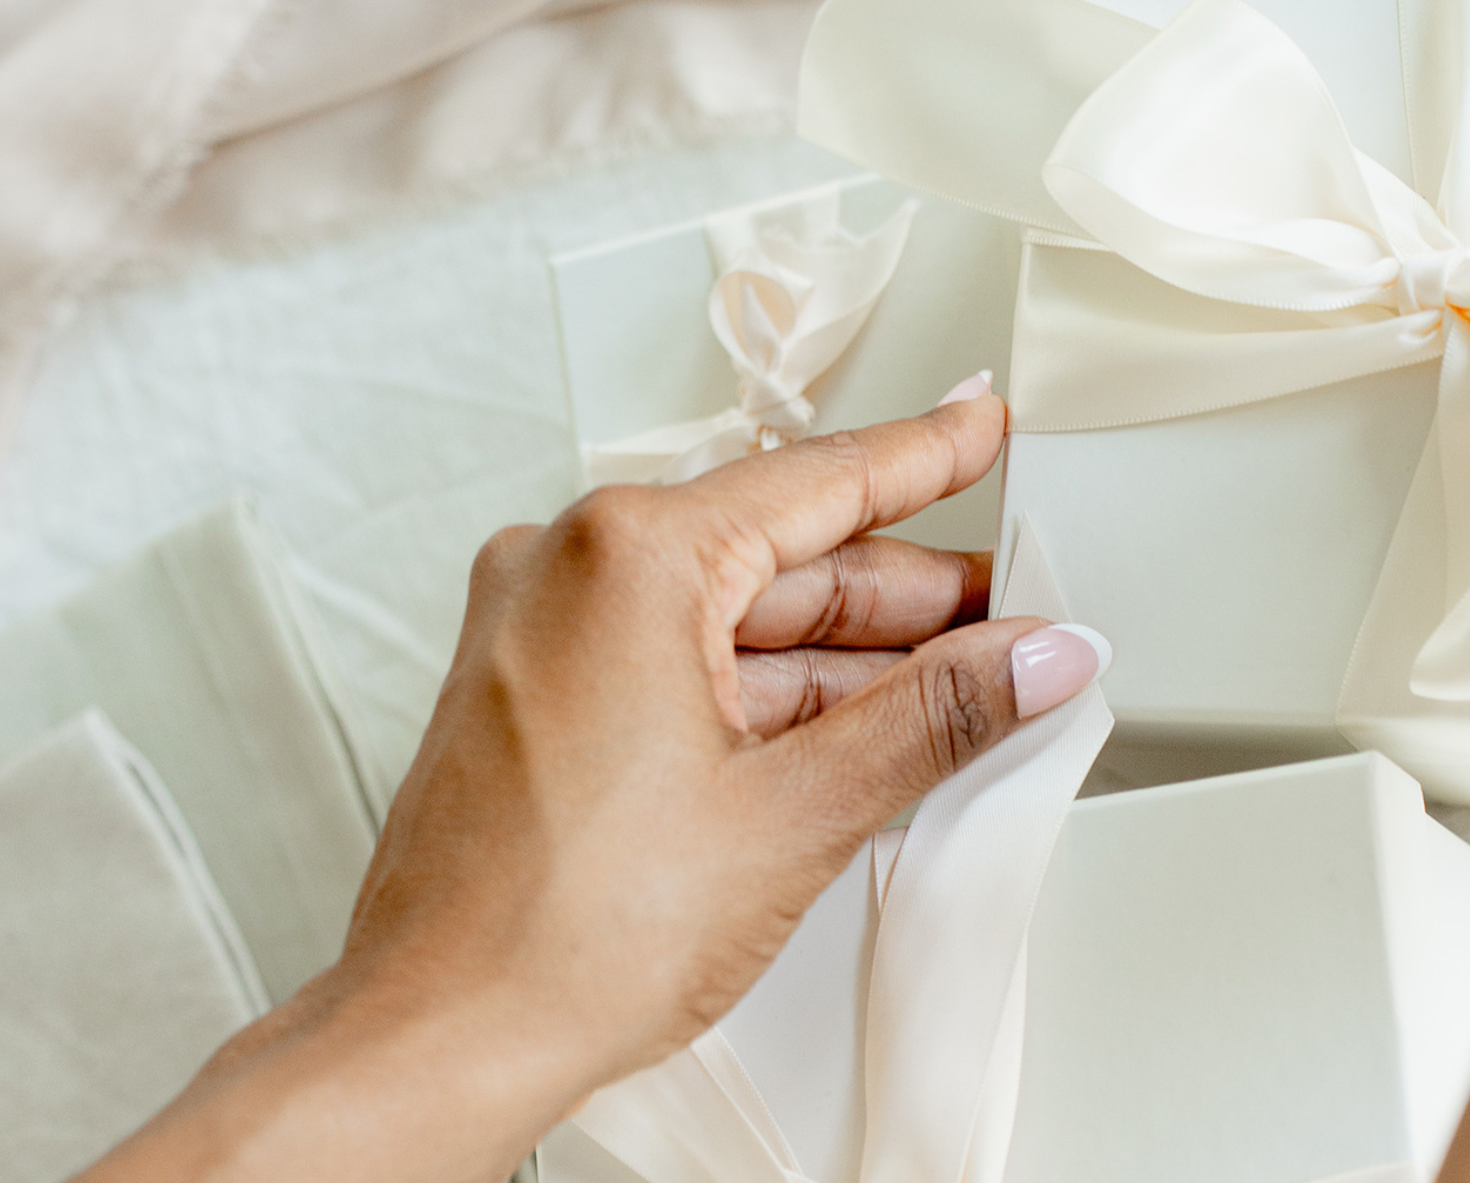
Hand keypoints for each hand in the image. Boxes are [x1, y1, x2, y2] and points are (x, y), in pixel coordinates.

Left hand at [78, 378, 1106, 1182]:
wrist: (441, 1043)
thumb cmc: (562, 938)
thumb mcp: (795, 812)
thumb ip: (932, 717)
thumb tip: (1029, 660)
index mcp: (623, 559)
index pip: (818, 482)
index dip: (924, 456)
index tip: (978, 425)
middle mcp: (565, 574)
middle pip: (778, 555)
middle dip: (901, 593)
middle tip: (1002, 614)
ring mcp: (541, 637)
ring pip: (730, 615)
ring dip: (842, 655)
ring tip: (949, 684)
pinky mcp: (537, 699)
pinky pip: (677, 661)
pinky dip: (767, 690)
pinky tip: (849, 727)